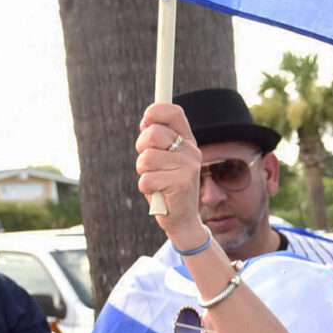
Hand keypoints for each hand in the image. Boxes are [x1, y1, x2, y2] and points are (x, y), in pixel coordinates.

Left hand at [134, 102, 208, 252]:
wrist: (183, 221)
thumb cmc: (167, 187)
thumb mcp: (164, 160)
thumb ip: (157, 141)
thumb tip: (146, 122)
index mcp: (187, 142)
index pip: (174, 112)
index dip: (156, 111)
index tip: (145, 121)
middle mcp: (191, 151)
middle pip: (152, 134)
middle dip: (142, 149)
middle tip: (150, 165)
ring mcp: (188, 167)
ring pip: (146, 158)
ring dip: (144, 173)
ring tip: (157, 182)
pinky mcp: (181, 184)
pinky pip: (146, 179)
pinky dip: (146, 189)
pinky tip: (159, 194)